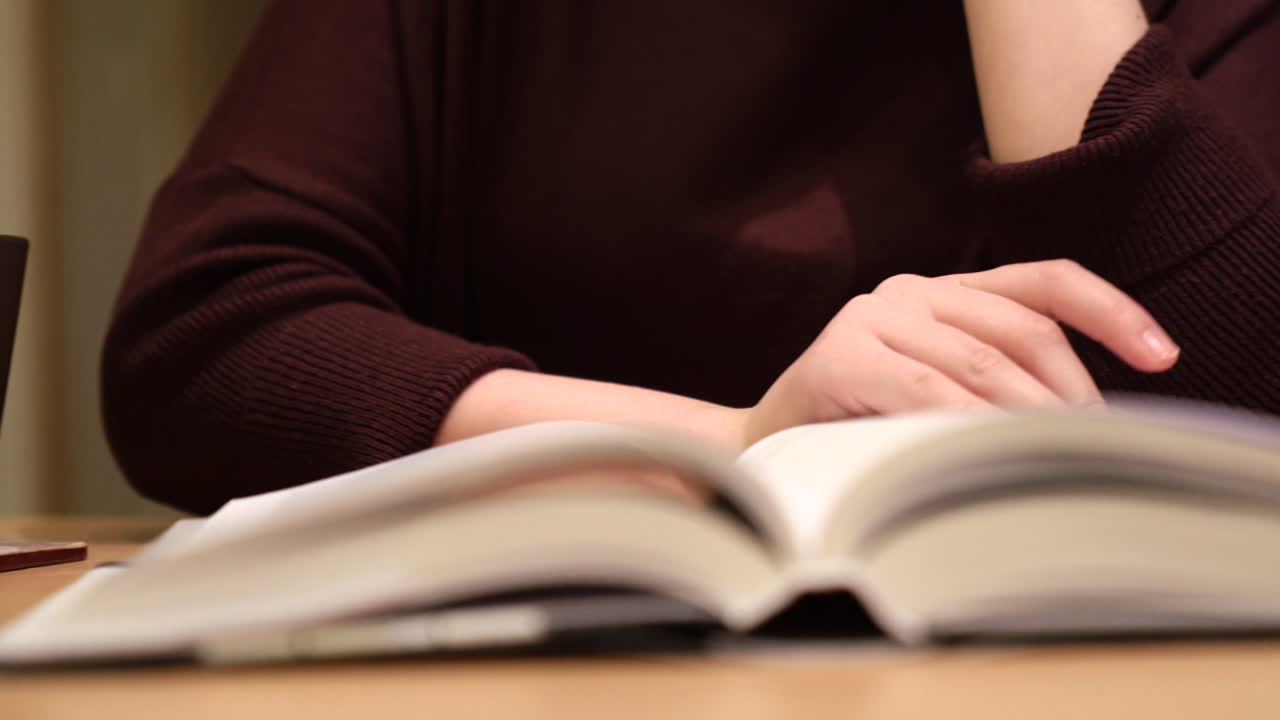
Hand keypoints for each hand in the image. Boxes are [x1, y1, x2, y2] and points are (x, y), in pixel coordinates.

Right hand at [743, 259, 1178, 444]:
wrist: (762, 451)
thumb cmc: (858, 430)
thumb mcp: (934, 394)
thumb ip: (991, 380)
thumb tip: (1086, 412)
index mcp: (938, 292)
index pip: (1041, 283)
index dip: (1110, 310)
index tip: (1162, 355)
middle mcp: (906, 291)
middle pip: (1021, 326)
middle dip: (1071, 387)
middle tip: (1096, 440)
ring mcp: (871, 317)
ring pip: (981, 360)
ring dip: (1032, 413)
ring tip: (1058, 453)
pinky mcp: (842, 355)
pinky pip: (928, 389)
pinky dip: (971, 421)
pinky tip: (993, 448)